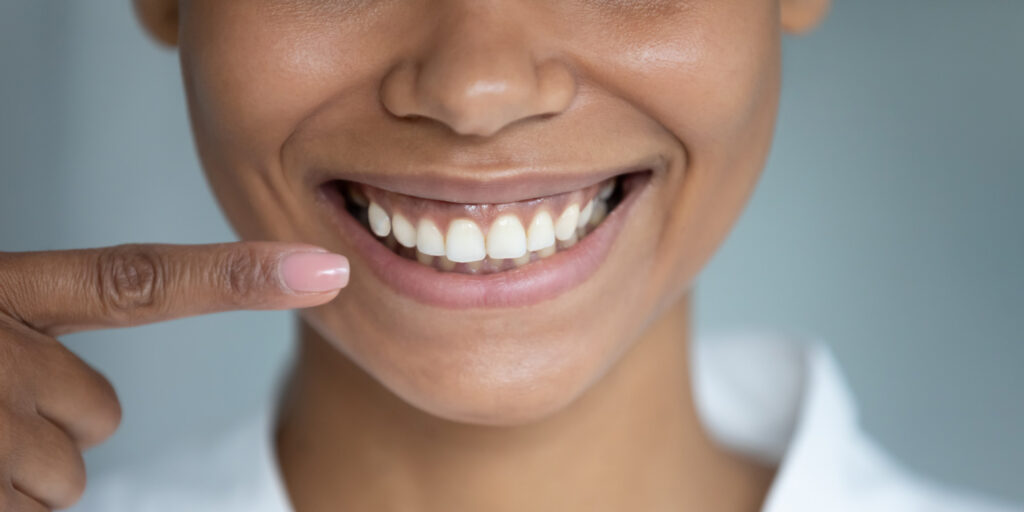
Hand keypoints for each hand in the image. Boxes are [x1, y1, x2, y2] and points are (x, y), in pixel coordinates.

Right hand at [0, 242, 348, 509]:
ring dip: (22, 471)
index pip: (140, 282)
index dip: (237, 279)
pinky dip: (4, 506)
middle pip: (103, 411)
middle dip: (57, 421)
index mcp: (6, 293)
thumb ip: (33, 332)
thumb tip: (92, 402)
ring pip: (69, 475)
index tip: (324, 271)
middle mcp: (3, 354)